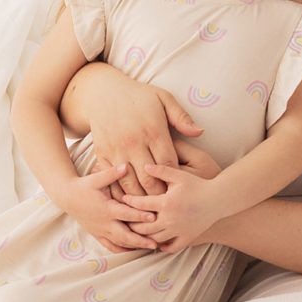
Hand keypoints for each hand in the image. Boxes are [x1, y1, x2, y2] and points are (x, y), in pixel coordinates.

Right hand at [57, 163, 159, 253]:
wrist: (67, 197)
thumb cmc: (84, 186)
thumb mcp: (96, 178)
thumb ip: (111, 173)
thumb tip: (126, 165)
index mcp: (106, 208)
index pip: (126, 214)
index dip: (139, 215)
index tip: (154, 217)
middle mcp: (104, 222)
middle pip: (124, 235)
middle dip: (140, 240)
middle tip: (155, 244)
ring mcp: (100, 231)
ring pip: (119, 243)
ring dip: (134, 247)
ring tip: (149, 248)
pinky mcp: (97, 235)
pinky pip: (110, 246)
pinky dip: (122, 250)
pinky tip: (134, 249)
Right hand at [85, 80, 203, 199]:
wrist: (102, 93)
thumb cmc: (138, 97)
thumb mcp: (163, 98)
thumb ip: (182, 117)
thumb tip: (200, 132)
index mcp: (152, 130)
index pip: (168, 163)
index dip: (175, 179)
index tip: (181, 189)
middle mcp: (133, 142)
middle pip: (150, 179)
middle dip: (160, 195)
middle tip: (168, 205)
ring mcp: (116, 150)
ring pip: (131, 184)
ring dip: (141, 198)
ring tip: (152, 207)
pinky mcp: (102, 155)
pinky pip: (113, 181)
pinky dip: (122, 193)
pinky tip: (131, 199)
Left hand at [120, 149, 223, 252]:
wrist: (219, 199)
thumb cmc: (199, 185)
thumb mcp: (180, 175)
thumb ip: (161, 170)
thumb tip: (143, 166)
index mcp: (166, 202)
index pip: (141, 204)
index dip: (129, 201)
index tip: (124, 199)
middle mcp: (170, 219)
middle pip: (143, 226)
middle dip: (131, 223)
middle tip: (125, 219)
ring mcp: (178, 231)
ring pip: (154, 239)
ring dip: (143, 237)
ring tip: (136, 231)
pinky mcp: (187, 238)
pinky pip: (170, 247)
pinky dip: (161, 246)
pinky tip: (156, 241)